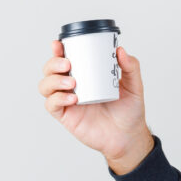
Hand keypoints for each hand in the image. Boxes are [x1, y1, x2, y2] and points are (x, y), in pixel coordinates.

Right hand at [39, 40, 153, 172]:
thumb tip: (120, 50)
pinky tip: (72, 98)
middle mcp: (73, 86)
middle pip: (50, 71)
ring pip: (46, 86)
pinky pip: (52, 105)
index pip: (66, 59)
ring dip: (54, 81)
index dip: (58, 50)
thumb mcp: (134, 85)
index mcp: (86, 75)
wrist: (128, 135)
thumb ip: (131, 67)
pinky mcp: (66, 116)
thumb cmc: (129, 110)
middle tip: (68, 64)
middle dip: (53, 64)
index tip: (58, 44)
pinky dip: (57, 99)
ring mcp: (67, 101)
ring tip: (72, 82)